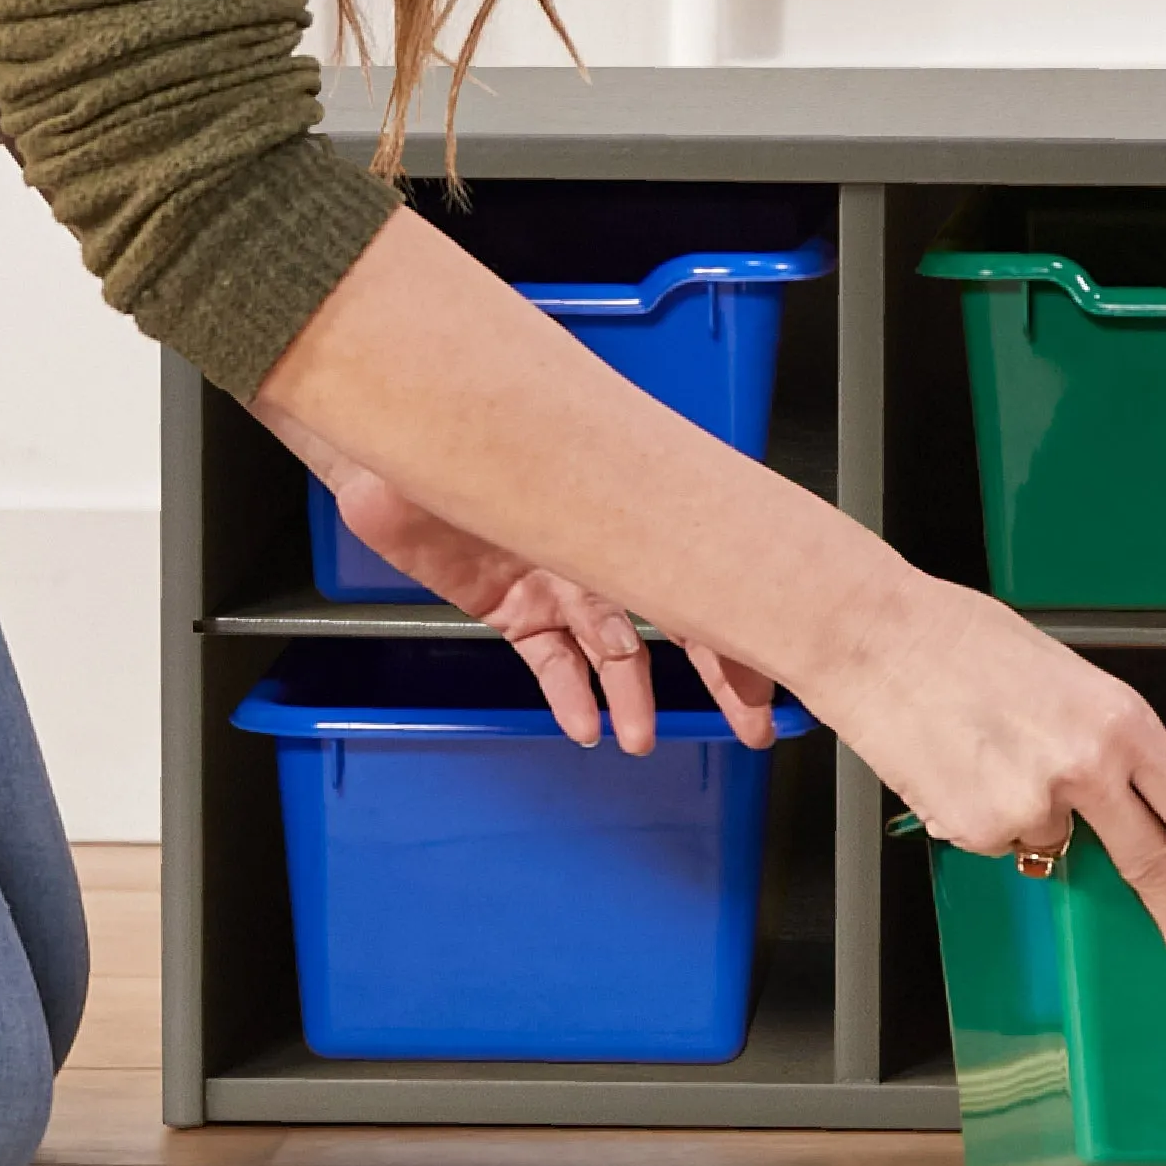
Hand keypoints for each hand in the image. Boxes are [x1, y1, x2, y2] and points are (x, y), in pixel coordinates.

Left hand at [291, 435, 777, 755]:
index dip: (742, 623)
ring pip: (612, 650)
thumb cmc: (463, 427)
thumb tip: (672, 509)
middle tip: (750, 723)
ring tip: (640, 738)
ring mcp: (558, 578)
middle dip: (718, 673)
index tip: (776, 663)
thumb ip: (590, 482)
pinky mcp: (512, 604)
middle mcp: (601, 546)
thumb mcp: (531, 453)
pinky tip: (585, 725)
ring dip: (632, 697)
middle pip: (676, 617)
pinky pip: (550, 660)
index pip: (702, 572)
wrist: (388, 437)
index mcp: (625, 507)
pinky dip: (569, 695)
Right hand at [811, 565, 1165, 988]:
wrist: (879, 638)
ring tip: (993, 754)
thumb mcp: (1069, 682)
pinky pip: (999, 841)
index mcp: (1121, 721)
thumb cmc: (964, 643)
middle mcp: (1087, 768)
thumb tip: (1124, 797)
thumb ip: (1104, 743)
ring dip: (1033, 817)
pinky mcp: (979, 833)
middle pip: (1154, 866)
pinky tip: (962, 767)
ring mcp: (1032, 808)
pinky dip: (985, 816)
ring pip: (1053, 844)